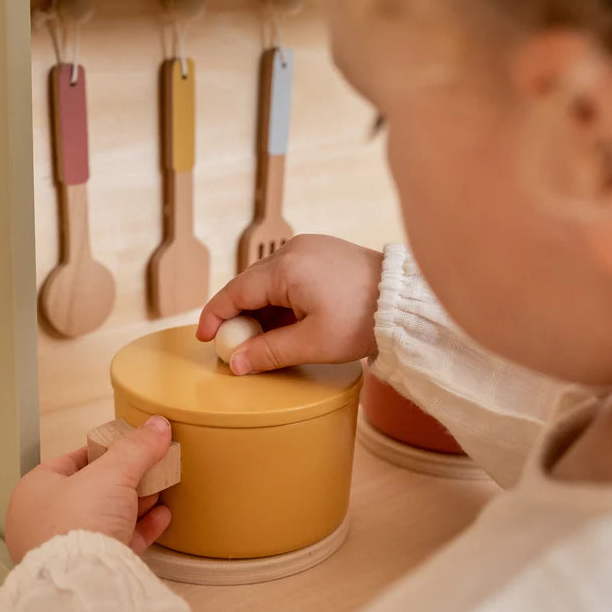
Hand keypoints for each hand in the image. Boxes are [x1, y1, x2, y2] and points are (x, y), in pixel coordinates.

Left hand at [5, 416, 172, 563]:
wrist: (84, 582)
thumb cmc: (77, 524)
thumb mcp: (113, 471)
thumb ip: (137, 447)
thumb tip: (157, 426)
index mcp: (35, 491)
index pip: (71, 460)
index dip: (103, 450)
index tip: (128, 445)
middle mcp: (44, 521)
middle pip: (92, 490)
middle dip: (125, 479)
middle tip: (150, 467)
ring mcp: (66, 548)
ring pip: (106, 517)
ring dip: (136, 503)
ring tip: (161, 489)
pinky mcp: (88, 569)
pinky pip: (118, 542)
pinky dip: (141, 528)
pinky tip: (161, 517)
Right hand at [197, 234, 383, 373]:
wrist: (406, 302)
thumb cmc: (362, 321)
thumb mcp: (312, 344)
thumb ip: (269, 352)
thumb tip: (235, 363)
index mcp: (286, 267)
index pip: (236, 292)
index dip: (216, 315)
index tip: (205, 337)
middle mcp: (294, 250)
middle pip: (250, 283)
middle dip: (238, 315)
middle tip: (233, 345)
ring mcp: (310, 247)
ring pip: (270, 279)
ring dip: (261, 308)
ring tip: (263, 340)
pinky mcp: (324, 251)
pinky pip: (289, 274)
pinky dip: (280, 298)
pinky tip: (286, 322)